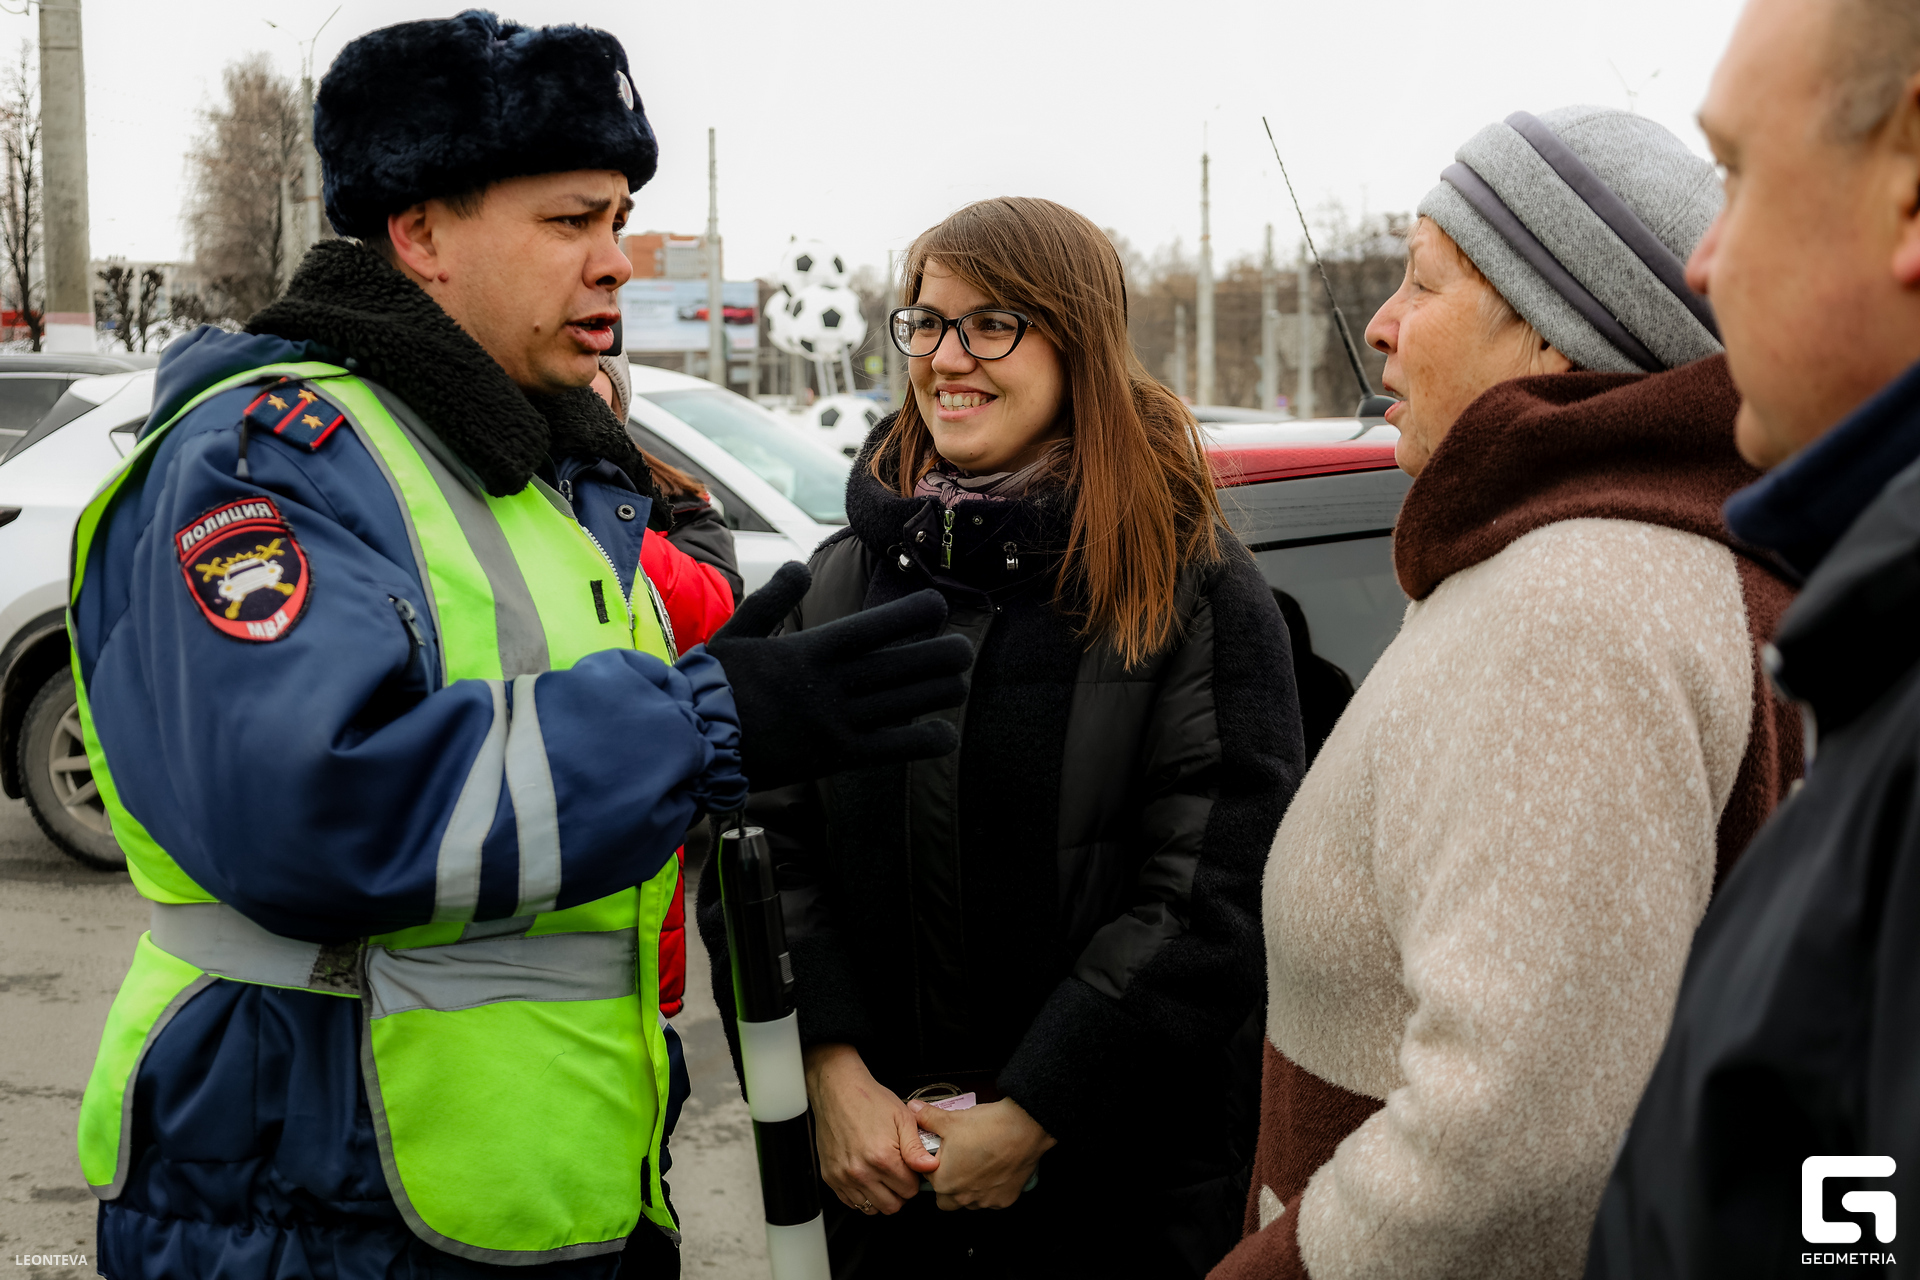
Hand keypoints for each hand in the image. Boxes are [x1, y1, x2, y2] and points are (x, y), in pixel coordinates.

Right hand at [705, 563, 973, 790]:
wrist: (692, 742)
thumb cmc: (712, 686)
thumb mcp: (736, 633)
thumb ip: (771, 600)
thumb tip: (799, 568)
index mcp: (809, 651)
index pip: (873, 627)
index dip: (912, 614)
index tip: (939, 605)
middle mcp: (830, 685)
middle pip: (902, 666)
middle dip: (942, 656)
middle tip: (965, 650)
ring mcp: (835, 722)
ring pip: (905, 704)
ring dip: (939, 693)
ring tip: (960, 684)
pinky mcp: (835, 757)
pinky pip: (890, 749)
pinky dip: (923, 742)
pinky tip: (947, 736)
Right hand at [804, 1044, 939, 1215]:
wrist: (838, 1090)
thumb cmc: (869, 1100)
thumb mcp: (902, 1118)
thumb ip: (916, 1148)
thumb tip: (930, 1167)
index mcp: (882, 1157)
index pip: (909, 1190)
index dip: (914, 1180)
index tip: (910, 1169)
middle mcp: (861, 1171)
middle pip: (892, 1205)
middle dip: (900, 1192)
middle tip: (899, 1175)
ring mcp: (843, 1177)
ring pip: (871, 1208)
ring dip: (881, 1196)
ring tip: (883, 1176)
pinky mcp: (830, 1177)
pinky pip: (851, 1202)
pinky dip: (862, 1196)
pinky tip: (867, 1178)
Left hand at [912, 1097, 1055, 1211]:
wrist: (1024, 1128)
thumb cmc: (987, 1127)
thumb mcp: (950, 1119)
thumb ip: (927, 1117)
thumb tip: (913, 1109)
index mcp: (944, 1181)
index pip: (928, 1179)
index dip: (933, 1165)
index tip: (941, 1154)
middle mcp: (963, 1197)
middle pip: (946, 1199)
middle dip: (947, 1184)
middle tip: (956, 1162)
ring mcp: (985, 1201)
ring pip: (969, 1201)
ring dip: (969, 1189)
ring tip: (977, 1164)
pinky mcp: (1004, 1200)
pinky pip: (991, 1200)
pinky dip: (990, 1189)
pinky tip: (994, 1170)